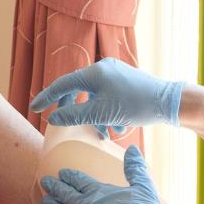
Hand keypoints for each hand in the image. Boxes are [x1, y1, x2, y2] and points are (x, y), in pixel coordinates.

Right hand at [30, 57, 184, 137]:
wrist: (169, 102)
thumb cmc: (135, 105)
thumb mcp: (101, 114)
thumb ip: (74, 115)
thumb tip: (52, 118)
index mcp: (94, 73)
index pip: (62, 84)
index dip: (47, 97)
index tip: (34, 109)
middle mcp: (103, 69)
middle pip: (77, 89)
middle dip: (72, 109)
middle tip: (64, 123)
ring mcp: (115, 74)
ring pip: (93, 97)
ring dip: (93, 116)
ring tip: (99, 134)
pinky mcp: (125, 82)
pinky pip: (107, 98)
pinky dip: (106, 113)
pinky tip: (116, 129)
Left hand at [40, 145, 161, 203]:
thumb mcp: (142, 187)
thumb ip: (136, 169)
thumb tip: (133, 149)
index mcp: (98, 192)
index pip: (80, 181)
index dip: (70, 176)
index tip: (62, 172)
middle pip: (66, 194)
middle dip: (55, 186)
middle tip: (45, 181)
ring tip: (45, 200)